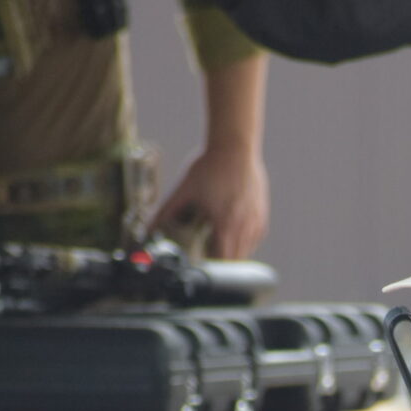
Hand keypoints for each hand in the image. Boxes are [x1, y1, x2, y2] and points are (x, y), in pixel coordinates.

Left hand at [152, 142, 269, 258]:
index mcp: (225, 224)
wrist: (235, 146)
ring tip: (218, 234)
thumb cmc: (211, 166)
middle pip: (236, 260)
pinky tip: (231, 225)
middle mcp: (245, 226)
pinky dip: (243, 239)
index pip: (222, 261)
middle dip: (221, 258)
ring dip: (232, 250)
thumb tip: (147, 228)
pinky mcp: (262, 215)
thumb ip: (165, 212)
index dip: (210, 264)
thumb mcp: (184, 190)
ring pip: (247, 251)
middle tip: (206, 246)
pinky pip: (254, 238)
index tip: (200, 259)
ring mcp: (256, 221)